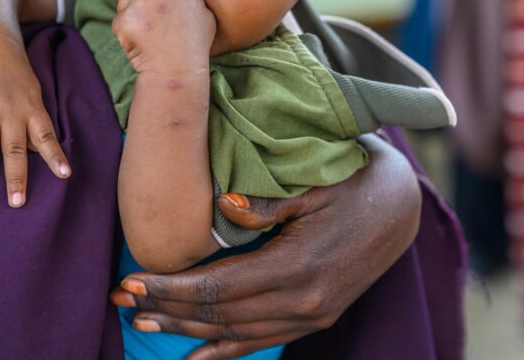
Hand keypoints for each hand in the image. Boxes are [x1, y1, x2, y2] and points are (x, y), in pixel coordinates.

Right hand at [0, 38, 70, 205]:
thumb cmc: (15, 73)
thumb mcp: (32, 93)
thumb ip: (34, 121)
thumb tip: (36, 151)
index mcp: (31, 107)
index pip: (46, 136)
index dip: (55, 156)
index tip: (65, 175)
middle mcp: (11, 109)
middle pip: (14, 148)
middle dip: (16, 176)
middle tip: (17, 202)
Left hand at [109, 135, 420, 358]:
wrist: (402, 206)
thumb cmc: (353, 182)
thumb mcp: (312, 185)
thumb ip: (267, 204)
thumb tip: (223, 207)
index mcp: (297, 265)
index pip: (218, 286)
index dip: (172, 287)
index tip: (131, 282)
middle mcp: (304, 300)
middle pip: (220, 314)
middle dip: (167, 308)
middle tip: (122, 301)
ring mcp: (313, 315)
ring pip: (237, 333)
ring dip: (188, 331)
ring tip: (144, 322)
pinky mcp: (317, 318)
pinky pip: (264, 342)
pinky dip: (227, 351)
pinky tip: (196, 359)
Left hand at [112, 0, 215, 74]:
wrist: (177, 71)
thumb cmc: (194, 48)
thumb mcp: (206, 17)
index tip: (160, 13)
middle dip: (142, 2)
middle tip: (150, 25)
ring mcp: (139, 3)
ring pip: (125, 2)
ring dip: (131, 15)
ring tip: (146, 36)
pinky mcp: (123, 19)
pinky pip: (118, 21)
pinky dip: (124, 32)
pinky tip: (138, 45)